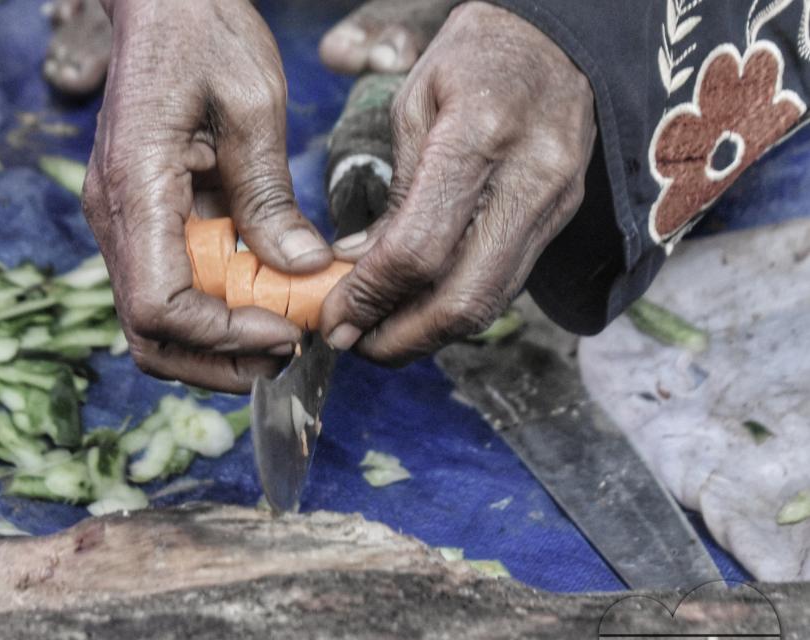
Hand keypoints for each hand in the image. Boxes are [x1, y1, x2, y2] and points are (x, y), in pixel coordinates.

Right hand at [82, 0, 331, 392]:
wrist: (161, 1)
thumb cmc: (203, 33)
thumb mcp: (253, 106)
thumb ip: (269, 196)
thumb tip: (302, 270)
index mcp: (136, 188)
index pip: (160, 306)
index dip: (222, 337)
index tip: (286, 331)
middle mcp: (115, 216)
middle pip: (149, 334)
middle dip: (218, 361)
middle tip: (287, 351)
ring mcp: (122, 222)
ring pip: (155, 323)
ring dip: (217, 345)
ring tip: (282, 332)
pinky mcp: (142, 220)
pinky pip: (169, 288)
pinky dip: (214, 311)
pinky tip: (262, 297)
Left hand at [319, 1, 595, 363]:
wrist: (561, 39)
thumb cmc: (474, 60)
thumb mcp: (415, 105)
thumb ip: (393, 192)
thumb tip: (355, 267)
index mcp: (480, 136)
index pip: (419, 249)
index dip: (370, 297)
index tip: (335, 318)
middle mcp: (528, 180)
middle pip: (464, 299)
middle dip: (401, 339)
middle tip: (356, 344)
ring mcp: (554, 206)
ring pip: (490, 304)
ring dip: (428, 334)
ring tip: (380, 334)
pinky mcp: (560, 221)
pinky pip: (506, 286)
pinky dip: (456, 309)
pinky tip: (419, 307)